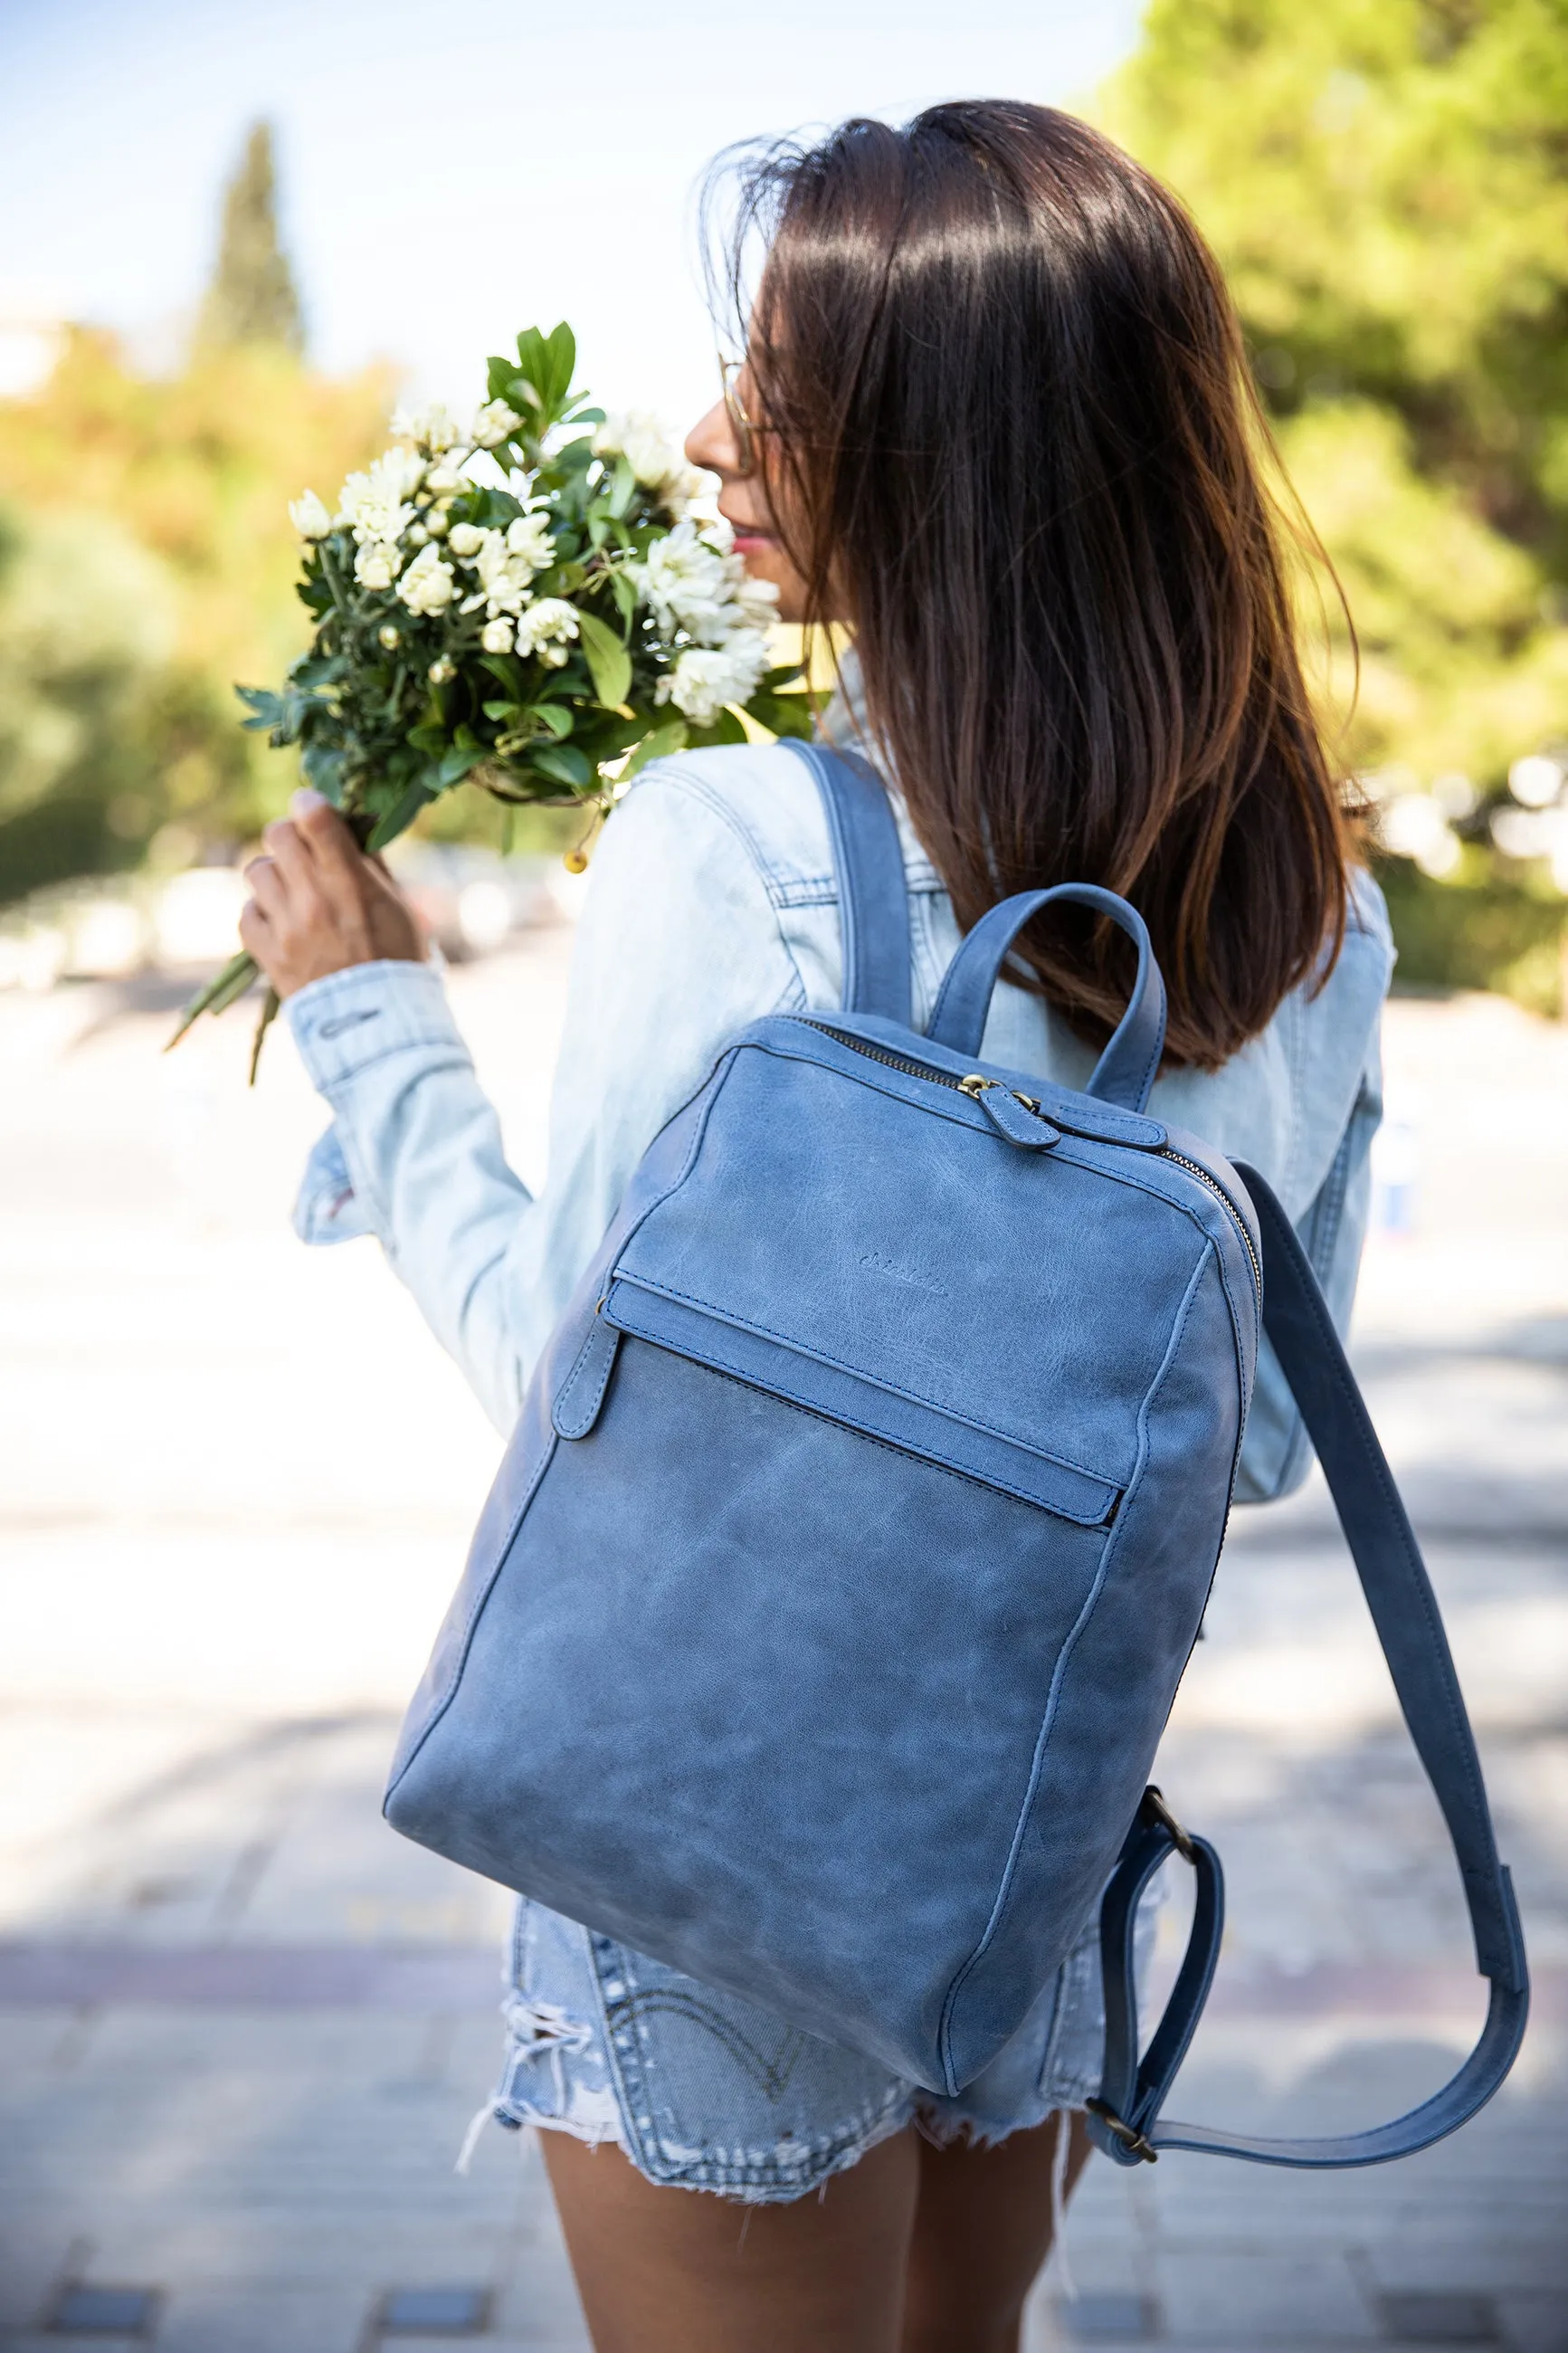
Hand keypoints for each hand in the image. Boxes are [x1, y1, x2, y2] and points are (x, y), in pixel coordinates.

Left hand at [239, 789, 424, 998]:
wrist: (377, 1024)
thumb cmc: (398, 961)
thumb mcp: (398, 907)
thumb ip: (371, 866)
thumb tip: (351, 830)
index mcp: (350, 882)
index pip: (315, 818)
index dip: (309, 804)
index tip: (312, 808)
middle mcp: (313, 898)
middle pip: (279, 835)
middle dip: (290, 836)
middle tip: (303, 851)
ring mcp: (286, 927)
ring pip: (257, 870)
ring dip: (274, 875)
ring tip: (291, 893)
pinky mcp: (266, 954)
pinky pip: (246, 914)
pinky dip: (261, 913)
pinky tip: (281, 923)